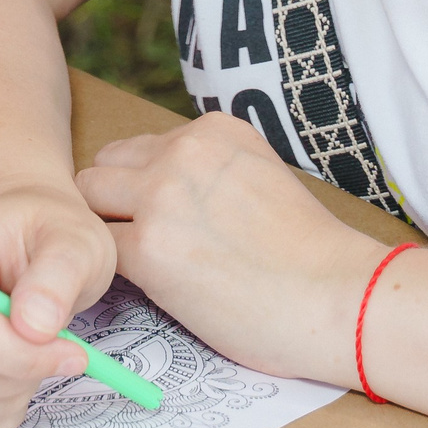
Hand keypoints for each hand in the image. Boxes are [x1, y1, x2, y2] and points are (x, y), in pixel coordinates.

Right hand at [0, 187, 115, 427]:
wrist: (22, 236)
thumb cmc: (47, 234)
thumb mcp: (73, 241)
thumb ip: (58, 277)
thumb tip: (35, 327)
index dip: (19, 355)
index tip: (74, 353)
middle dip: (22, 375)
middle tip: (62, 352)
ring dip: (11, 396)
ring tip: (36, 356)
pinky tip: (16, 377)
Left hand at [78, 112, 386, 385]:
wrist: (338, 296)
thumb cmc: (307, 253)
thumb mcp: (257, 174)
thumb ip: (207, 171)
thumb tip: (156, 187)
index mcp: (213, 130)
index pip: (139, 148)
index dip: (141, 187)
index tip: (164, 219)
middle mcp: (182, 152)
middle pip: (104, 168)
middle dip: (113, 204)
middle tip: (141, 243)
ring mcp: (161, 198)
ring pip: (90, 202)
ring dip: (106, 231)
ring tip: (139, 265)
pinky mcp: (149, 251)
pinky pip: (102, 252)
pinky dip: (112, 271)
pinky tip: (146, 289)